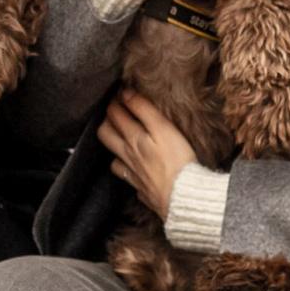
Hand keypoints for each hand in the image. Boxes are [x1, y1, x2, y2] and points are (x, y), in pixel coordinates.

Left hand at [100, 89, 195, 221]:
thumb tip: (126, 93)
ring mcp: (133, 175)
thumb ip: (144, 109)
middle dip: (107, 120)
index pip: (114, 114)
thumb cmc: (178, 161)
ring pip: (113, 159)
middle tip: (117, 112)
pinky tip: (135, 168)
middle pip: (105, 135)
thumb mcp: (163, 129)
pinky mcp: (143, 190)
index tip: (121, 91)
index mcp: (133, 139)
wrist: (184, 198)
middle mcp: (128, 157)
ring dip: (115, 147)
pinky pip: (128, 179)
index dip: (115, 99)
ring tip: (123, 139)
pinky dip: (128, 172)